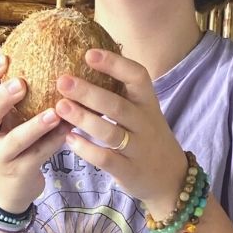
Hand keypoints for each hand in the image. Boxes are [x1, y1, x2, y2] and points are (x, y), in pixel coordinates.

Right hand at [0, 53, 69, 213]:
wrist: (9, 192)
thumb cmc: (15, 147)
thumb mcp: (11, 122)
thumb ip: (21, 99)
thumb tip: (48, 57)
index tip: (3, 57)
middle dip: (2, 97)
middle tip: (21, 83)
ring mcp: (1, 156)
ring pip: (14, 140)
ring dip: (34, 126)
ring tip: (54, 113)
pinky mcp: (19, 172)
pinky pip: (37, 156)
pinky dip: (53, 143)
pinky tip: (68, 132)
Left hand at [54, 48, 188, 217]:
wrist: (171, 178)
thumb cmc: (148, 138)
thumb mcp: (144, 112)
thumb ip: (122, 94)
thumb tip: (86, 61)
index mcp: (149, 104)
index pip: (137, 77)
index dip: (115, 64)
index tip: (89, 54)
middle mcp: (145, 124)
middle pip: (118, 105)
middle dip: (89, 92)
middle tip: (62, 81)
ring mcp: (138, 149)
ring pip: (110, 132)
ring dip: (84, 119)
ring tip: (60, 107)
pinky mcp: (129, 171)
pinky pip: (106, 159)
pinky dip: (86, 149)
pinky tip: (68, 139)